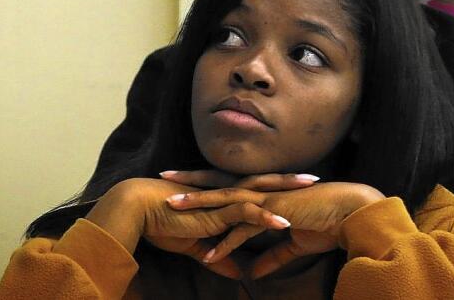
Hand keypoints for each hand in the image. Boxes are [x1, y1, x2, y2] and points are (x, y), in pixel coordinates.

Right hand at [83, 178, 290, 281]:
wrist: (139, 210)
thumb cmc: (161, 223)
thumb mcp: (198, 246)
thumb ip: (220, 257)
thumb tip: (238, 273)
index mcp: (218, 197)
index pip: (253, 188)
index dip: (275, 187)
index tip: (297, 186)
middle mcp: (222, 194)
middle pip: (262, 183)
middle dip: (289, 182)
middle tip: (315, 180)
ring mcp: (220, 201)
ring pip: (260, 192)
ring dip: (286, 192)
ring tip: (310, 191)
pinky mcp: (214, 211)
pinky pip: (244, 213)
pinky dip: (265, 217)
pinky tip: (283, 222)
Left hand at [165, 176, 383, 277]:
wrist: (348, 214)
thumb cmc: (323, 222)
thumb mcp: (292, 244)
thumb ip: (271, 257)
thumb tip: (253, 272)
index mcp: (260, 192)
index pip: (223, 184)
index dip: (201, 181)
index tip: (177, 179)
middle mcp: (257, 192)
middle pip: (215, 184)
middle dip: (188, 182)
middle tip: (161, 177)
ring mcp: (263, 201)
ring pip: (222, 202)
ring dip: (197, 207)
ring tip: (171, 209)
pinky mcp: (273, 214)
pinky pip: (243, 230)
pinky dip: (226, 243)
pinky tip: (209, 255)